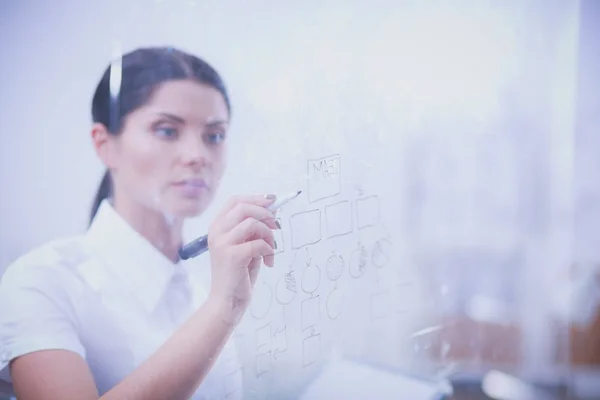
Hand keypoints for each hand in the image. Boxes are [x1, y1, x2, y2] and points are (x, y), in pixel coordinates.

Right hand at [206, 194, 278, 323]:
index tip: (273, 202)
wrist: (227, 302)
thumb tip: (273, 210)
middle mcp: (216, 232)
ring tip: (272, 250)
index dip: (256, 198)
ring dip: (269, 235)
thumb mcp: (247, 245)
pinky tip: (269, 263)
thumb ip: (255, 228)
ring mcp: (222, 243)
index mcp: (217, 227)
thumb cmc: (238, 274)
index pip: (235, 200)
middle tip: (277, 227)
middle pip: (244, 207)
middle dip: (266, 213)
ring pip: (253, 223)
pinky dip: (269, 251)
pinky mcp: (232, 255)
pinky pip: (259, 243)